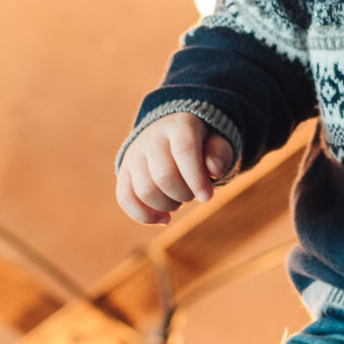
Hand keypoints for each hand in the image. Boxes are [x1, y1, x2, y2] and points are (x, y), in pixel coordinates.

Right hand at [116, 114, 234, 225]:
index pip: (184, 150)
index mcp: (178, 125)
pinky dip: (144, 216)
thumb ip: (219, 153)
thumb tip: (214, 170)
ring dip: (168, 205)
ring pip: (145, 191)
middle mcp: (151, 137)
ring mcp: (134, 155)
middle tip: (193, 193)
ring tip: (179, 199)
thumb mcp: (216, 142)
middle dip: (184, 194)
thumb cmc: (200, 144)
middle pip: (163, 175)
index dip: (196, 178)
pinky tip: (164, 219)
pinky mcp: (124, 171)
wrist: (170, 134)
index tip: (207, 197)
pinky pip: (125, 199)